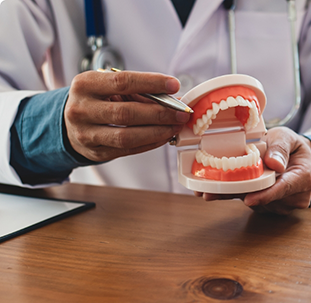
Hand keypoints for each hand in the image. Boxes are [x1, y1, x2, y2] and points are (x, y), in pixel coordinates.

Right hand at [64, 70, 189, 161]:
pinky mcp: (96, 152)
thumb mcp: (108, 87)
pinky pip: (128, 149)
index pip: (122, 82)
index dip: (151, 83)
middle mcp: (82, 109)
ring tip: (175, 126)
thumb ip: (137, 90)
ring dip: (157, 131)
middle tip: (181, 112)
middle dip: (160, 113)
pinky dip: (150, 143)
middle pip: (126, 113)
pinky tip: (164, 136)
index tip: (174, 84)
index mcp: (85, 85)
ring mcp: (86, 134)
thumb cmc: (95, 100)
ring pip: (127, 136)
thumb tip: (173, 97)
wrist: (68, 123)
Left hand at [197, 127, 310, 214]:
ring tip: (215, 187)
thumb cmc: (290, 145)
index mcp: (305, 177)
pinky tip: (222, 189)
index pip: (284, 188)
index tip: (249, 199)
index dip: (266, 195)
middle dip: (241, 194)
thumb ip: (281, 148)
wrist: (294, 156)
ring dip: (237, 195)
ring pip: (257, 203)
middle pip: (266, 198)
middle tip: (213, 191)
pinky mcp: (273, 207)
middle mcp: (297, 195)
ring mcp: (285, 204)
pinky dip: (239, 196)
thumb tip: (275, 164)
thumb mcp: (286, 136)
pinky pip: (254, 204)